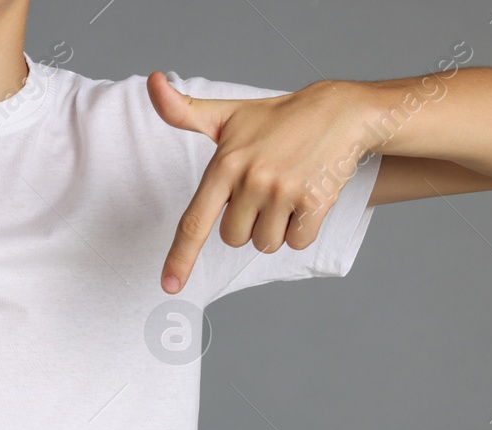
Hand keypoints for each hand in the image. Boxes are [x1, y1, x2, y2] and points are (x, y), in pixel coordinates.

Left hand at [147, 72, 367, 292]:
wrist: (339, 112)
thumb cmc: (276, 119)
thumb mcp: (228, 114)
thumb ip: (185, 112)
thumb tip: (152, 82)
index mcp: (225, 164)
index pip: (195, 221)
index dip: (180, 257)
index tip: (169, 286)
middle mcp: (251, 179)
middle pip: (234, 239)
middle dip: (246, 224)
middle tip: (263, 191)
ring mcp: (283, 192)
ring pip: (265, 244)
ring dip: (274, 229)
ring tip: (285, 193)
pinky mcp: (313, 202)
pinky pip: (296, 242)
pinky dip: (301, 230)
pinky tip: (305, 199)